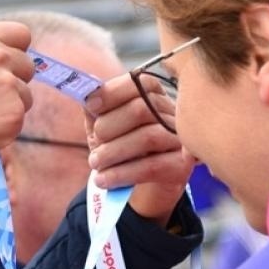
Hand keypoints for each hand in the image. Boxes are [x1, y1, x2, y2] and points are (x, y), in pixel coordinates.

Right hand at [0, 23, 37, 171]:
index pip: (20, 34)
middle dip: (13, 81)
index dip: (15, 52)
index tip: (7, 67)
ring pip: (24, 96)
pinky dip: (3, 129)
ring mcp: (7, 84)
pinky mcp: (13, 113)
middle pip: (27, 66)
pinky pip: (18, 121)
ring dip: (8, 107)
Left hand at [86, 73, 193, 223]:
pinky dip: (122, 174)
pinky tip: (104, 180)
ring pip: (147, 138)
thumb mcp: (106, 128)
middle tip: (94, 145)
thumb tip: (88, 96)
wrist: (142, 186)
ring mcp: (180, 140)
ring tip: (95, 163)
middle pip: (141, 109)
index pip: (140, 83)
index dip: (113, 92)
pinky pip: (152, 167)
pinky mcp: (181, 167)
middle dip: (109, 127)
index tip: (91, 106)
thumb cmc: (122, 150)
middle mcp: (173, 115)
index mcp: (155, 97)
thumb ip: (97, 110)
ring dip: (113, 152)